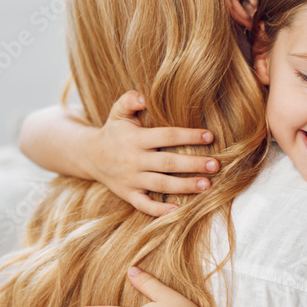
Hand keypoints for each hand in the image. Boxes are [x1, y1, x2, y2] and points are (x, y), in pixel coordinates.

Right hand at [90, 91, 219, 216]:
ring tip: (207, 185)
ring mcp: (131, 179)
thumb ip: (130, 100)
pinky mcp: (129, 195)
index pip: (167, 136)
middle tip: (215, 165)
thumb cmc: (114, 131)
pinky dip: (160, 210)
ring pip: (161, 184)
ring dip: (185, 186)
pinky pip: (144, 205)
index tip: (210, 136)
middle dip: (193, 164)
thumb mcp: (119, 112)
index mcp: (136, 139)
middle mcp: (134, 160)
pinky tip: (179, 210)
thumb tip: (144, 96)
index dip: (189, 136)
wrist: (90, 157)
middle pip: (168, 162)